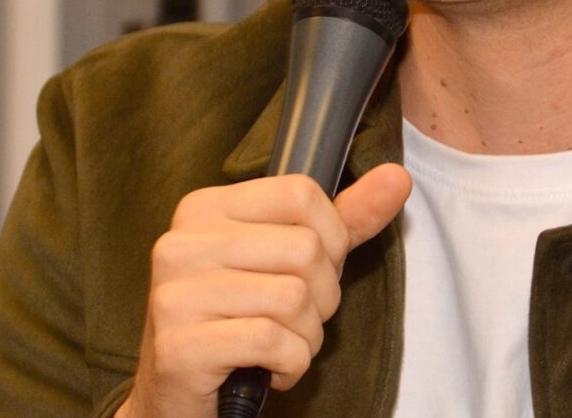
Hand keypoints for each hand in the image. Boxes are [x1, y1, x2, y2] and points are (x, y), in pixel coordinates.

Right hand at [116, 163, 410, 417]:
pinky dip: (290, 364)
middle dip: (323, 297)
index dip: (331, 239)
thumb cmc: (241, 321)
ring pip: (294, 298)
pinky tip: (269, 370)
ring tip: (281, 346)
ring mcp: (174, 294)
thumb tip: (397, 177)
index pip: (301, 193)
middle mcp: (181, 243)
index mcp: (204, 208)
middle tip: (295, 320)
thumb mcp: (291, 262)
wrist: (181, 397)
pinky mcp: (178, 346)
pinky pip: (272, 341)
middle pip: (305, 248)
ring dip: (307, 336)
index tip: (312, 272)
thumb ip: (344, 220)